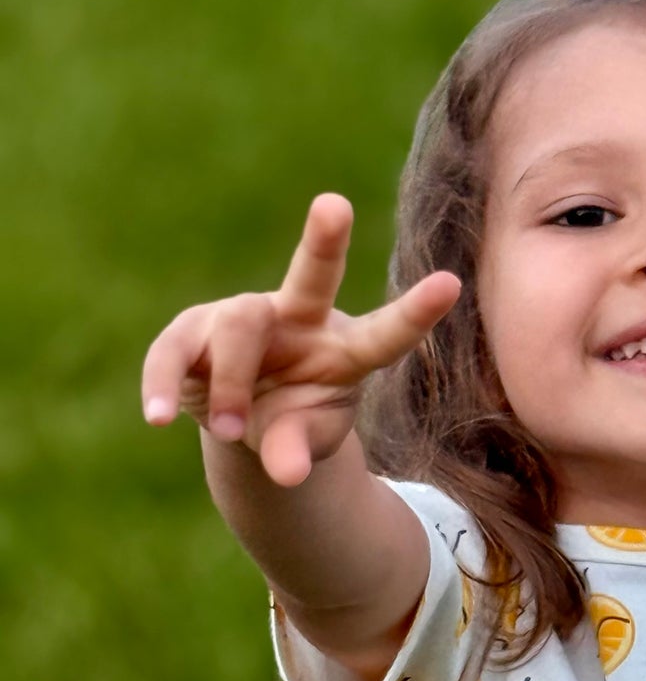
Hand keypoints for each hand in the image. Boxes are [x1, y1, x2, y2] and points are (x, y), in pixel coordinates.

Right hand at [140, 193, 459, 485]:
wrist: (243, 422)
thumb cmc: (292, 423)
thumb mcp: (303, 443)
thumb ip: (298, 451)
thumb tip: (286, 475)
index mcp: (344, 349)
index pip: (385, 334)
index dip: (414, 314)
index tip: (451, 284)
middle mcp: (297, 320)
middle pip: (311, 279)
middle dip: (324, 243)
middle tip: (335, 205)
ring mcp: (242, 319)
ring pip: (238, 329)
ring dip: (233, 386)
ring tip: (232, 433)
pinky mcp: (193, 334)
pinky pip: (174, 353)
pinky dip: (165, 385)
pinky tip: (159, 418)